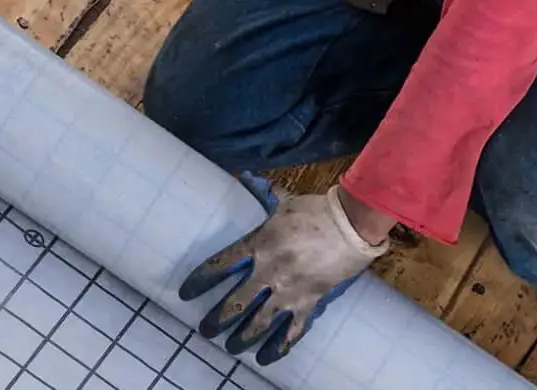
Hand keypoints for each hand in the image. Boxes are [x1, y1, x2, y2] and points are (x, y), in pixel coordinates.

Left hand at [178, 174, 389, 364]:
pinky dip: (278, 347)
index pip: (220, 265)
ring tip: (230, 346)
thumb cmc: (315, 211)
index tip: (186, 293)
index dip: (200, 281)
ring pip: (259, 322)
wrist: (351, 225)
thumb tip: (247, 178)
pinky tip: (266, 358)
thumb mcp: (285, 201)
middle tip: (205, 329)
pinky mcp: (309, 302)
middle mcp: (269, 271)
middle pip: (235, 302)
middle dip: (217, 319)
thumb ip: (263, 193)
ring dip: (242, 337)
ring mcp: (289, 290)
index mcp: (259, 243)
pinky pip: (291, 332)